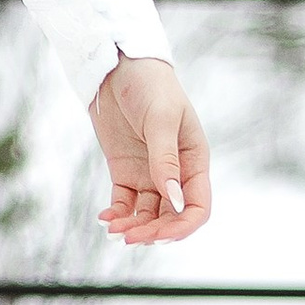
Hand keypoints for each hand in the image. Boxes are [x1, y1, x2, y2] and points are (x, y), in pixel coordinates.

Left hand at [91, 56, 212, 248]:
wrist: (118, 66)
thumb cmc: (150, 85)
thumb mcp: (161, 119)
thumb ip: (166, 160)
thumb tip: (175, 201)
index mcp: (194, 161)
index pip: (198, 206)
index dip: (183, 226)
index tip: (161, 236)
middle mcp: (175, 172)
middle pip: (171, 216)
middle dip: (153, 231)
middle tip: (129, 238)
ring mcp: (149, 173)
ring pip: (147, 214)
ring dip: (133, 227)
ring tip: (113, 231)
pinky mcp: (125, 170)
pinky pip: (125, 202)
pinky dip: (118, 214)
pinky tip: (105, 219)